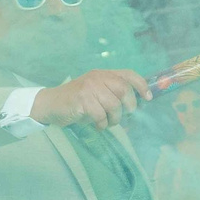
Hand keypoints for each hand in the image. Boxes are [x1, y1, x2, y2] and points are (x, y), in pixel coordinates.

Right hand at [32, 69, 150, 130]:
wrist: (51, 104)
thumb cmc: (77, 101)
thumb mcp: (96, 93)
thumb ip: (112, 94)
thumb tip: (135, 106)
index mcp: (103, 74)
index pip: (128, 74)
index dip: (141, 85)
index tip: (148, 98)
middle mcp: (97, 77)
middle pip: (124, 90)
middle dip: (129, 106)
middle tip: (124, 115)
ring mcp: (89, 87)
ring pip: (114, 104)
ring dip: (114, 118)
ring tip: (107, 123)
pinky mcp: (82, 99)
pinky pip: (100, 115)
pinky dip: (101, 124)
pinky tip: (97, 125)